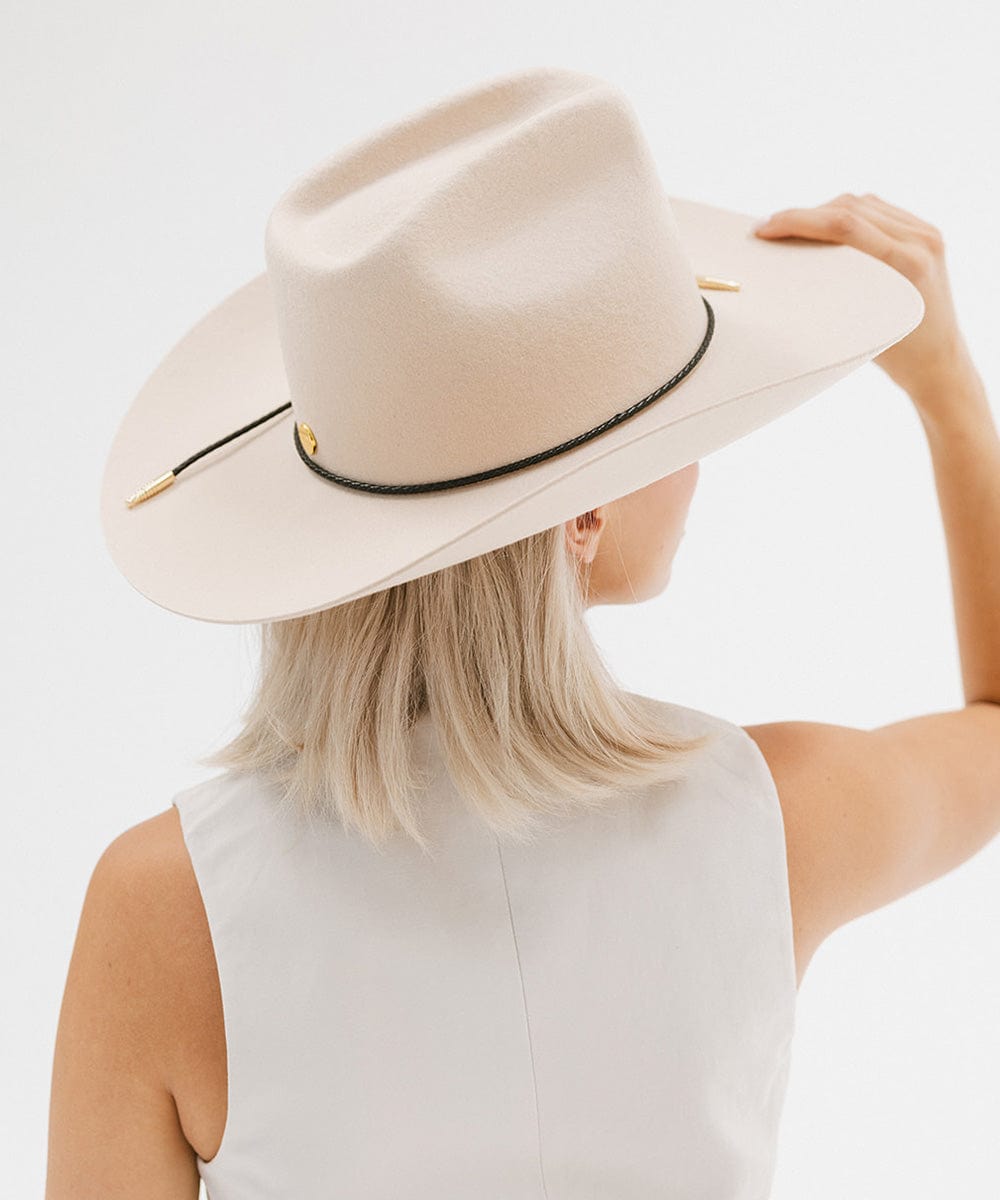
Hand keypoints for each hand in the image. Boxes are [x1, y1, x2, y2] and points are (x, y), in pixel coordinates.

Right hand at [754, 193, 979, 406]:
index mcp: (906, 265)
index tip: (766, 228)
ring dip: (824, 211)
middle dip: (804, 215)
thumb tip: (786, 264)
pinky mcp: (925, 232)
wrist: (938, 360)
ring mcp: (925, 233)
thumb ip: (831, 290)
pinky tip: (826, 227)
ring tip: (795, 228)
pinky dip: (847, 213)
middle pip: (850, 208)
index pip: (843, 225)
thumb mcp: (857, 325)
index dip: (798, 221)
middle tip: (771, 227)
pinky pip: (878, 210)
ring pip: (862, 204)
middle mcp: (920, 242)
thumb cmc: (894, 355)